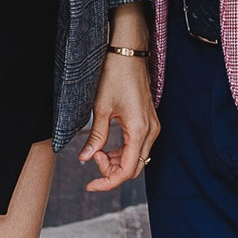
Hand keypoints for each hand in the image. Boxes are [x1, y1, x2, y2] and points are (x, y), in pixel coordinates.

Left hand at [79, 15, 160, 194]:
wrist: (128, 52)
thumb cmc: (114, 75)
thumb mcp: (101, 108)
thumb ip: (95, 137)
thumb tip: (85, 159)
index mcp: (139, 130)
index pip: (126, 170)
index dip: (108, 183)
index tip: (90, 186)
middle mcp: (150, 131)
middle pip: (134, 168)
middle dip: (111, 172)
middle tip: (91, 160)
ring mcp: (152, 126)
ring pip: (136, 159)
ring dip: (116, 162)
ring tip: (96, 152)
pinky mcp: (148, 121)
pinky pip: (138, 147)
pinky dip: (122, 152)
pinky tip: (105, 148)